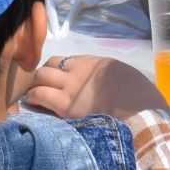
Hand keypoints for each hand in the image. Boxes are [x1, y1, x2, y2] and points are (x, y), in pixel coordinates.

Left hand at [25, 54, 167, 121]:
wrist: (138, 108)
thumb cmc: (135, 94)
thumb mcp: (116, 74)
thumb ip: (99, 74)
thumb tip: (91, 80)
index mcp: (92, 62)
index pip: (63, 61)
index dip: (55, 70)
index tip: (53, 79)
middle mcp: (77, 70)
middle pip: (48, 65)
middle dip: (40, 75)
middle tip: (38, 88)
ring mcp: (70, 86)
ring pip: (40, 77)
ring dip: (34, 85)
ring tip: (32, 95)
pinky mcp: (65, 105)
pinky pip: (41, 95)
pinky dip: (34, 97)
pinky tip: (31, 102)